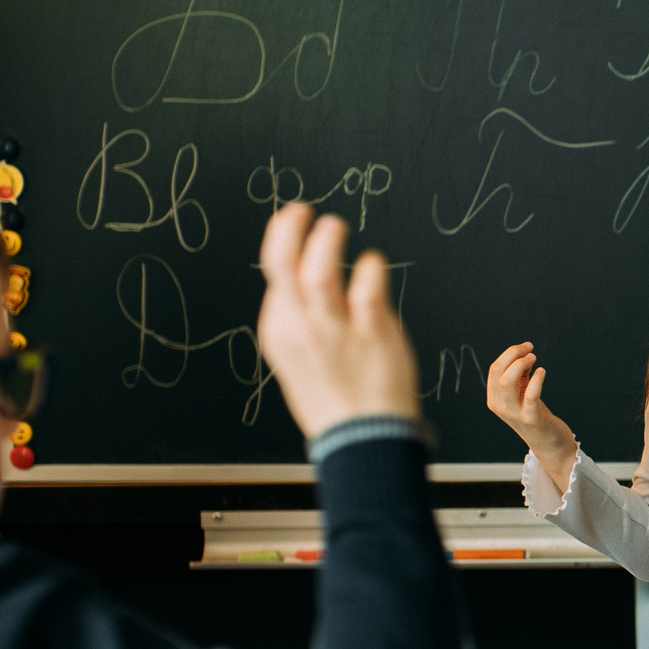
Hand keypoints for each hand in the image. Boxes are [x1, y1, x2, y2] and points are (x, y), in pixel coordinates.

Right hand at [254, 204, 419, 440]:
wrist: (363, 437)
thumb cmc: (333, 400)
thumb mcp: (298, 359)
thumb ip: (301, 319)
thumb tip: (306, 278)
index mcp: (280, 333)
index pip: (275, 276)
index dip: (282, 242)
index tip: (291, 222)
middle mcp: (303, 328)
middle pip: (286, 266)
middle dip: (289, 231)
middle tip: (301, 212)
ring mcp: (336, 329)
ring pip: (322, 271)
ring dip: (325, 242)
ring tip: (333, 225)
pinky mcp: (373, 332)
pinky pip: (369, 287)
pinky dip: (370, 267)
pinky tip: (373, 262)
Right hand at [485, 340, 577, 489]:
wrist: (550, 445)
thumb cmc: (537, 416)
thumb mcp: (523, 394)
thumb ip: (521, 376)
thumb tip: (523, 354)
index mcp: (495, 399)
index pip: (494, 370)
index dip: (509, 353)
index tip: (526, 347)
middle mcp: (500, 407)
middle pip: (498, 372)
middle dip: (513, 354)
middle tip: (530, 349)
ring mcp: (514, 414)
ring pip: (506, 382)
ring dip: (520, 364)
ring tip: (534, 358)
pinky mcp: (532, 419)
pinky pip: (530, 395)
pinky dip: (536, 379)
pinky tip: (542, 371)